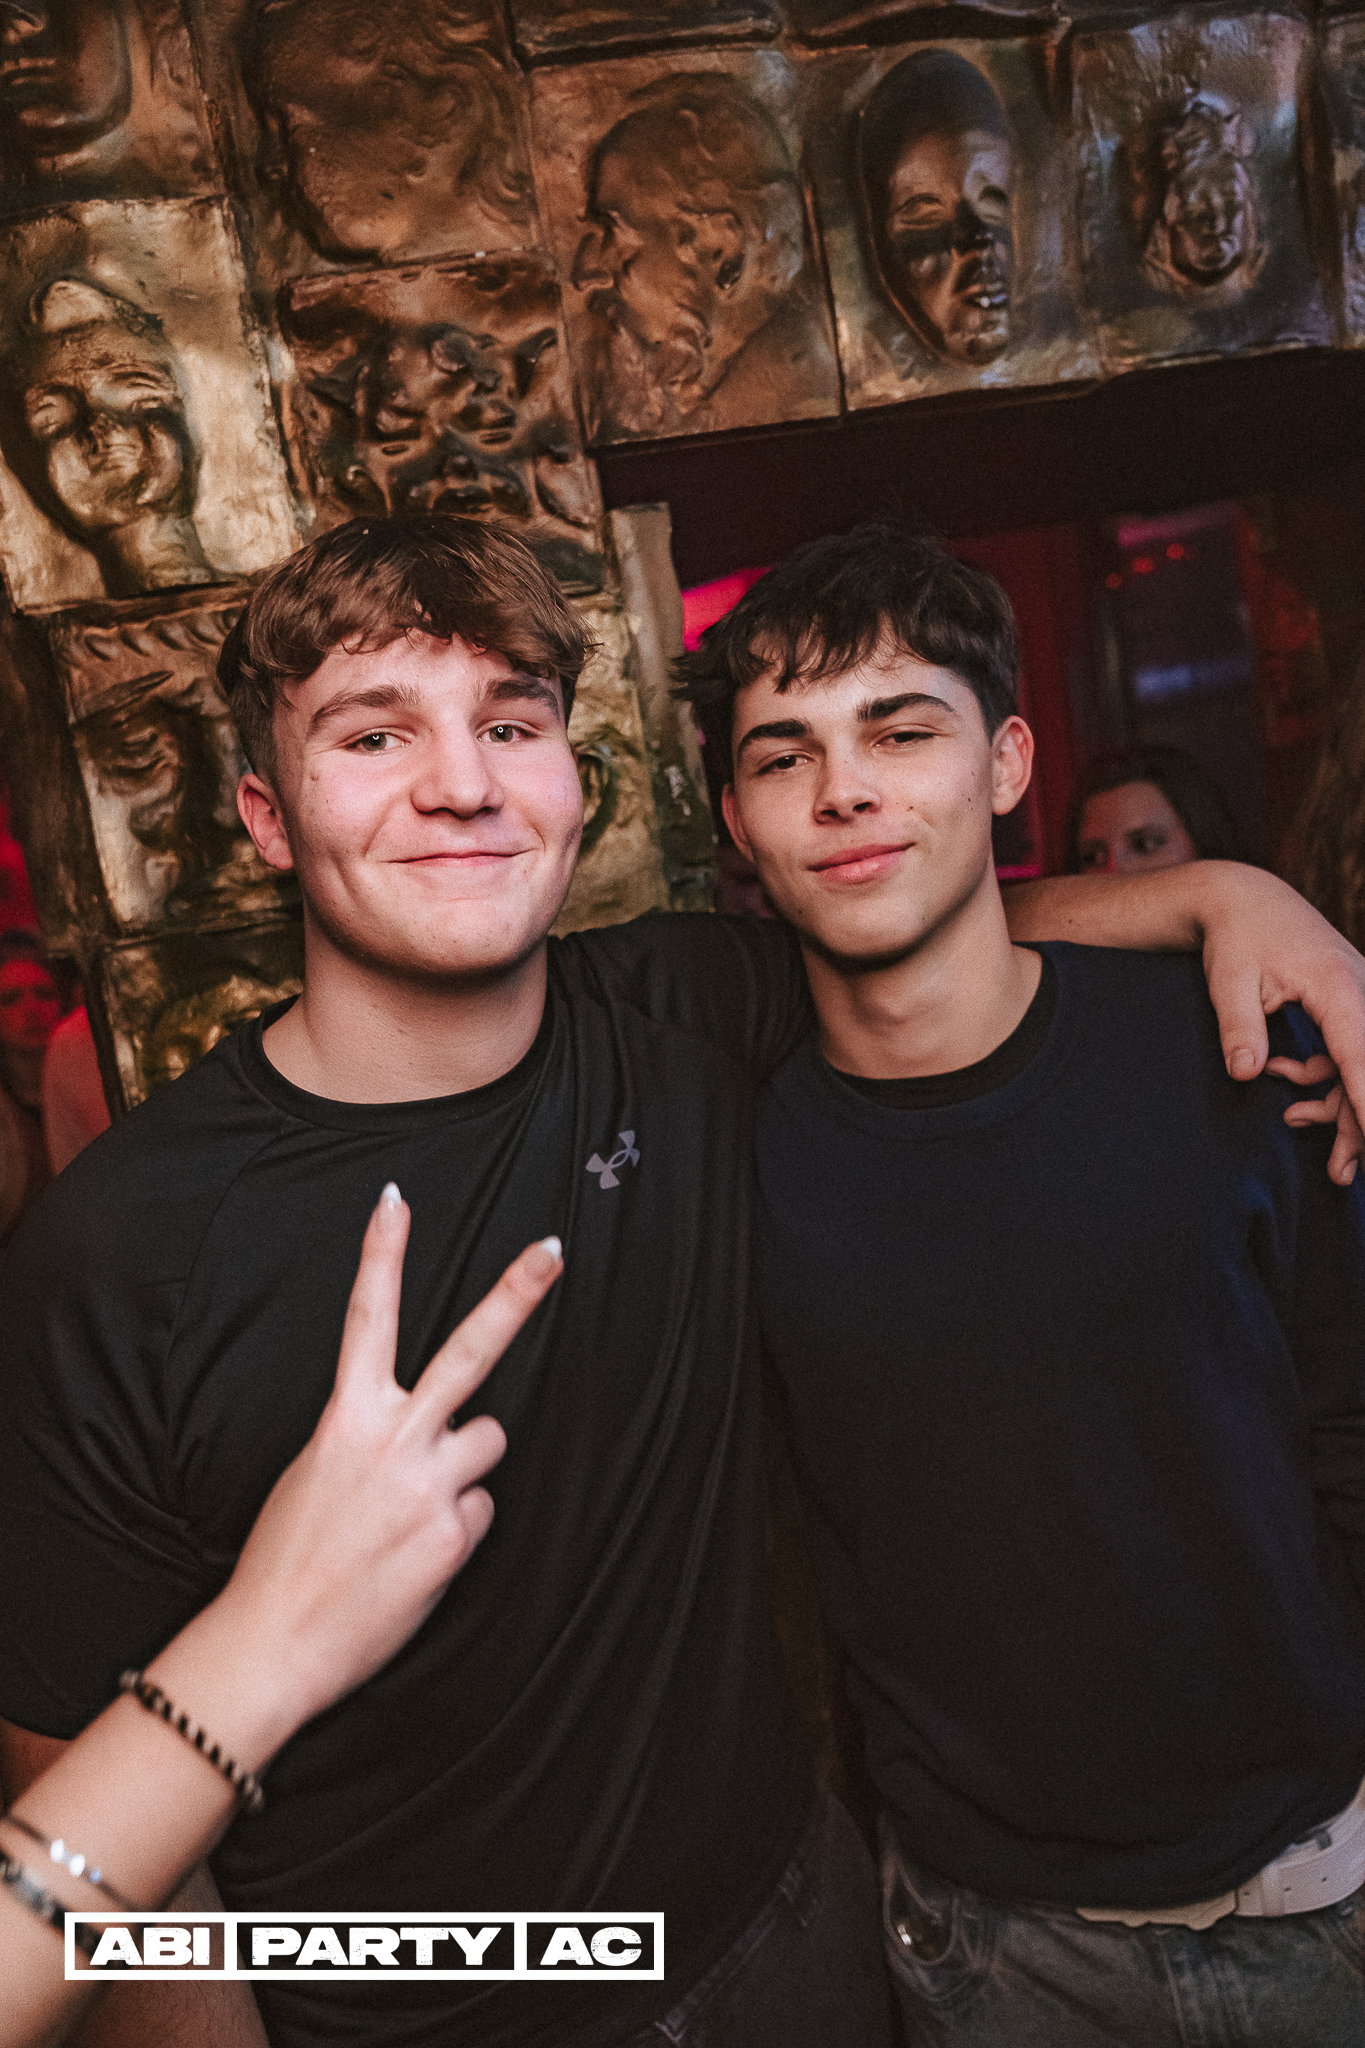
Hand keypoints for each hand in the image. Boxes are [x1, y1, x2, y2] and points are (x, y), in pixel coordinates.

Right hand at [202, 1186, 561, 1734]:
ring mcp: (430, 1486)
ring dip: (464, 1467)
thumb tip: (424, 1432)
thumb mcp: (315, 1473)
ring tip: (414, 1509)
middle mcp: (394, 1440)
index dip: (381, 1254)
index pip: (368, 1319)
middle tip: (553, 1248)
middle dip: (515, 1295)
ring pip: (488, 1441)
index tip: (395, 1199)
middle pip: (469, 1352)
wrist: (276, 1642)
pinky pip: (481, 1510)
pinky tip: (416, 1554)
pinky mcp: (454, 1536)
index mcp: (346, 1418)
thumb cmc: (289, 1557)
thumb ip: (371, 1436)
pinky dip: (457, 1528)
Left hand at [1199, 867, 1364, 1185]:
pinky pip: (1352, 1050)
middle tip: (1339, 1172)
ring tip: (1293, 1122)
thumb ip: (1238, 1028)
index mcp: (1338, 986)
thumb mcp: (1228, 980)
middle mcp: (1362, 991)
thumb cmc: (1236, 936)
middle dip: (1358, 1122)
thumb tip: (1243, 1074)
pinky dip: (1325, 1073)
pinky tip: (1282, 1075)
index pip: (1362, 1055)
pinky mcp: (1351, 1003)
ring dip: (1339, 1102)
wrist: (1245, 898)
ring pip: (1364, 1063)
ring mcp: (1360, 996)